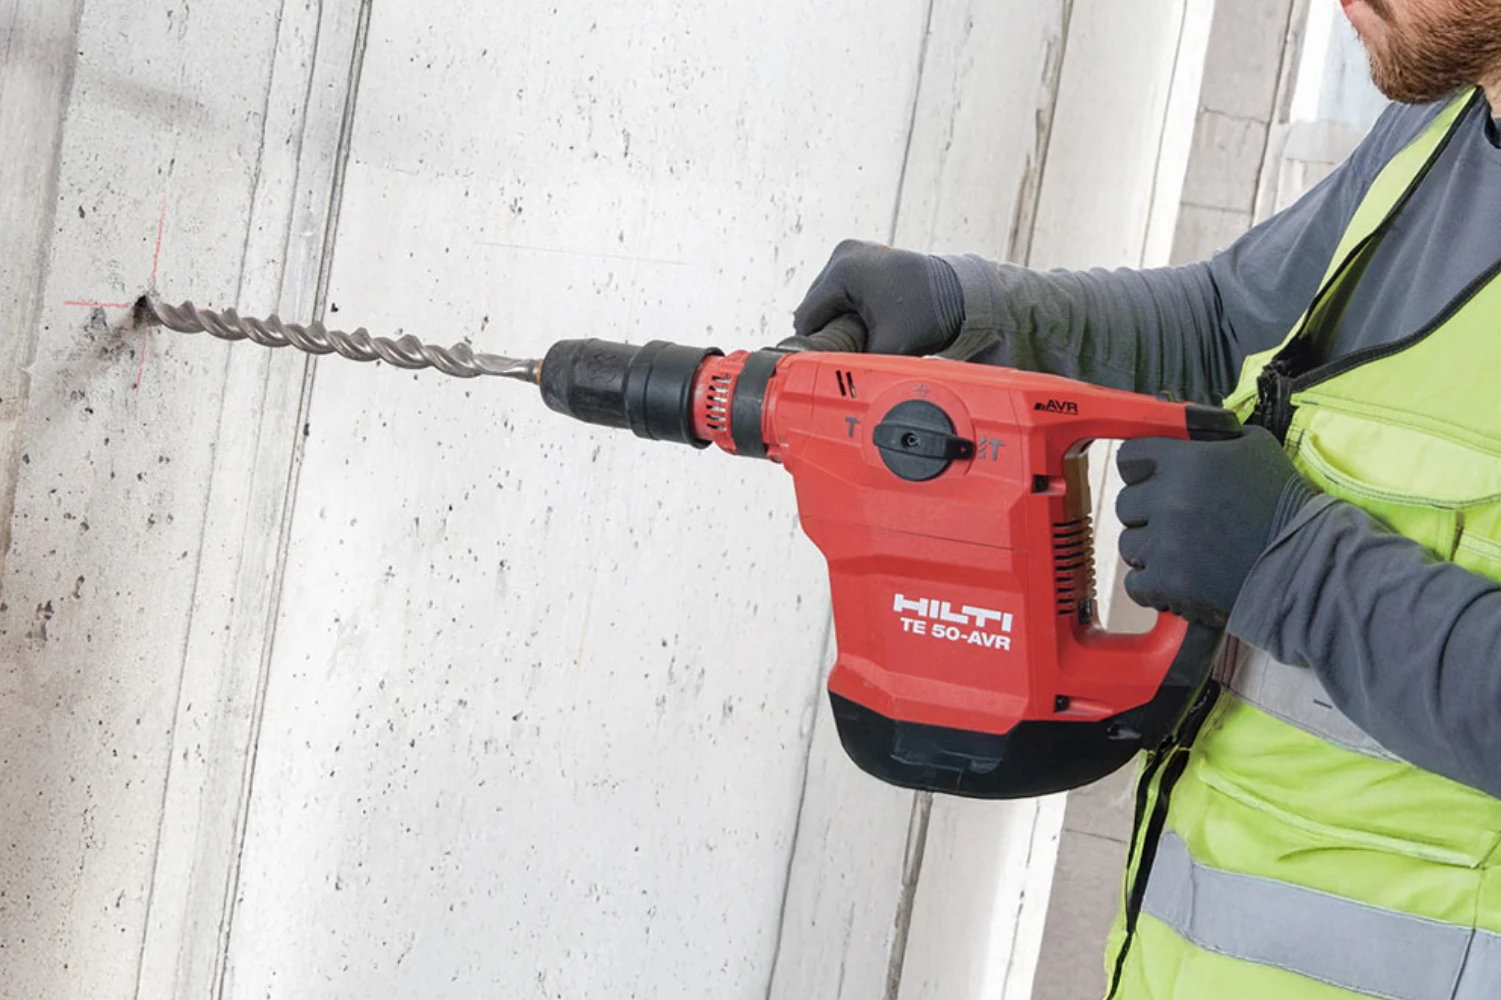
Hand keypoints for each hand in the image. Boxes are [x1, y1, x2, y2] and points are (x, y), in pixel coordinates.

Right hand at [793, 240, 964, 354]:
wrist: (960, 293)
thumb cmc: (927, 315)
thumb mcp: (887, 346)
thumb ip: (854, 363)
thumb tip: (832, 386)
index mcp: (843, 271)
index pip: (806, 316)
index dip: (814, 343)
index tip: (828, 360)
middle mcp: (844, 254)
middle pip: (815, 304)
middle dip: (828, 329)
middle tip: (851, 348)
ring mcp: (853, 251)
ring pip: (827, 297)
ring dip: (837, 318)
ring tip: (862, 332)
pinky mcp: (862, 255)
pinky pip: (841, 288)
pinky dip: (848, 306)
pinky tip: (866, 319)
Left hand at [1115, 426, 1315, 628]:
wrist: (1308, 564)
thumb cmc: (1285, 505)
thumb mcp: (1254, 447)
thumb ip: (1211, 434)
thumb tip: (1180, 430)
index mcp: (1189, 461)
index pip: (1129, 457)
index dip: (1139, 469)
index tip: (1150, 479)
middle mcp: (1172, 499)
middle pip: (1125, 503)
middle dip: (1147, 513)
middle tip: (1180, 522)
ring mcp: (1167, 543)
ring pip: (1128, 546)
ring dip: (1151, 551)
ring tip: (1188, 553)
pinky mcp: (1170, 582)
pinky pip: (1135, 584)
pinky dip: (1154, 587)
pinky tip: (1182, 579)